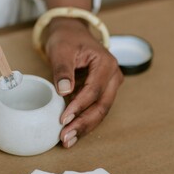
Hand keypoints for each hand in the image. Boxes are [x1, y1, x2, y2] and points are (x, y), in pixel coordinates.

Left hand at [45, 18, 122, 147]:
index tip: (63, 119)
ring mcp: (108, 85)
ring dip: (84, 126)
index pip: (94, 91)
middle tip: (66, 138)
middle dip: (84, 123)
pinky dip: (83, 120)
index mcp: (105, 64)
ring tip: (67, 140)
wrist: (71, 33)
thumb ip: (63, 70)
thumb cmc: (66, 39)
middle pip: (101, 105)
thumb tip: (64, 92)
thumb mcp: (61, 50)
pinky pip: (94, 108)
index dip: (79, 107)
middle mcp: (112, 76)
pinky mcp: (100, 90)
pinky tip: (71, 131)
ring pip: (100, 110)